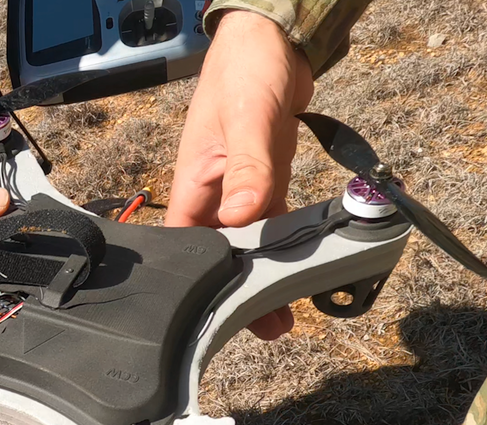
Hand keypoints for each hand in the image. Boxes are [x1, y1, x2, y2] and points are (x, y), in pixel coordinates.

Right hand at [167, 9, 314, 339]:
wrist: (274, 40)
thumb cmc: (244, 69)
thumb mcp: (246, 118)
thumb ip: (248, 168)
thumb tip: (243, 214)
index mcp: (194, 182)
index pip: (185, 240)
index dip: (194, 277)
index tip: (216, 309)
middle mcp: (214, 192)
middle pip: (219, 252)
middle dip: (237, 288)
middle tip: (263, 323)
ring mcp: (242, 187)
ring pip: (250, 243)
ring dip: (266, 273)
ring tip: (283, 312)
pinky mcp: (267, 179)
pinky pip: (276, 220)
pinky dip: (287, 242)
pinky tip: (301, 265)